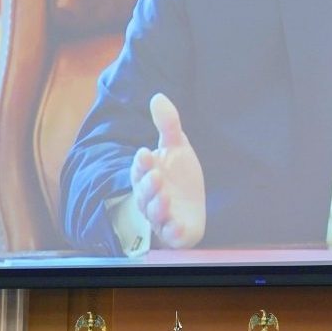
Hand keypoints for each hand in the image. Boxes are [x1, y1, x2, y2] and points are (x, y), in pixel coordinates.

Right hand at [130, 93, 205, 247]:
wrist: (191, 208)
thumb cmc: (179, 176)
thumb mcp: (177, 147)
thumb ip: (167, 124)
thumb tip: (158, 96)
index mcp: (147, 175)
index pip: (140, 168)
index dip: (142, 163)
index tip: (146, 153)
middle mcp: (150, 197)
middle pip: (144, 192)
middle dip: (148, 185)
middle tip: (155, 175)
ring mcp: (162, 216)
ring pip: (154, 213)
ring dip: (158, 206)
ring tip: (165, 197)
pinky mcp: (175, 232)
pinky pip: (171, 234)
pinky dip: (173, 232)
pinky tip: (178, 226)